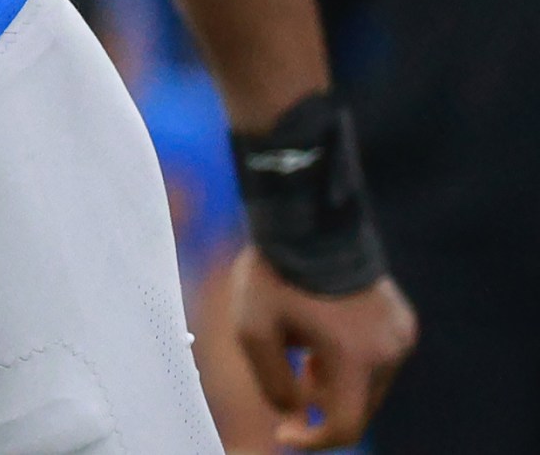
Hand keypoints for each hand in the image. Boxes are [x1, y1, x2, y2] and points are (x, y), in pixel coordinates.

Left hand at [229, 248, 416, 449]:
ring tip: (305, 349)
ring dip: (337, 382)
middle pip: (358, 408)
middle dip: (322, 405)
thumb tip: (292, 413)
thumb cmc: (275, 273)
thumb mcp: (252, 332)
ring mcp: (401, 334)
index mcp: (355, 358)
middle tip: (293, 375)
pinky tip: (325, 334)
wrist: (308, 222)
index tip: (283, 431)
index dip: (311, 439)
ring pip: (369, 385)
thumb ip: (272, 382)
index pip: (345, 426)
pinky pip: (378, 359)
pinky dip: (352, 361)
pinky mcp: (403, 320)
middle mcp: (388, 350)